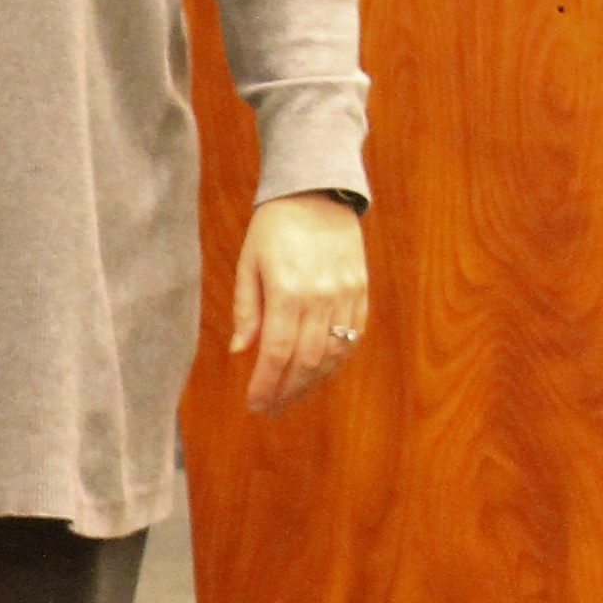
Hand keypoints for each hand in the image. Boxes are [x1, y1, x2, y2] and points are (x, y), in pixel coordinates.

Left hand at [230, 192, 368, 415]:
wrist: (317, 193)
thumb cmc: (274, 228)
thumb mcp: (248, 263)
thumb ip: (246, 309)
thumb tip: (241, 351)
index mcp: (287, 291)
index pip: (276, 353)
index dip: (266, 384)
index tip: (255, 405)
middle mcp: (320, 298)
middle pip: (305, 361)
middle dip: (287, 391)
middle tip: (271, 409)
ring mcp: (346, 296)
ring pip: (332, 354)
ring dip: (312, 383)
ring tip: (292, 398)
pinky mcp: (361, 291)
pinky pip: (352, 337)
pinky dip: (336, 360)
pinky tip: (319, 373)